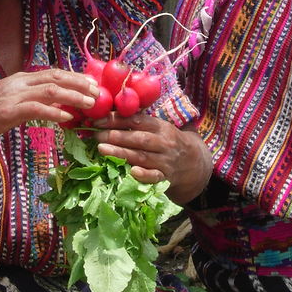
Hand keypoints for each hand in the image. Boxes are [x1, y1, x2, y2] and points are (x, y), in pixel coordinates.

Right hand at [0, 69, 98, 143]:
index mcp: (21, 79)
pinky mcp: (10, 111)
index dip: (75, 77)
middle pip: (56, 77)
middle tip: (97, 92)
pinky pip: (37, 109)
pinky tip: (67, 118)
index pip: (53, 73)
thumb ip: (31, 100)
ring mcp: (15, 95)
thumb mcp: (11, 101)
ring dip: (74, 96)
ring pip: (51, 90)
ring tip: (90, 104)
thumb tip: (54, 105)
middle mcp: (20, 83)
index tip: (91, 83)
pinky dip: (54, 112)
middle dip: (79, 83)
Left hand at [91, 115, 211, 203]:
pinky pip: (155, 177)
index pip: (137, 120)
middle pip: (139, 138)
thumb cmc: (168, 142)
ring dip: (121, 152)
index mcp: (161, 127)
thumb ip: (139, 122)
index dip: (117, 119)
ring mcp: (166, 161)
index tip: (98, 120)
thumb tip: (109, 113)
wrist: (195, 163)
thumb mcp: (159, 128)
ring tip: (101, 148)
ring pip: (142, 156)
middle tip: (96, 135)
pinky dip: (144, 175)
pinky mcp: (166, 178)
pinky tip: (132, 172)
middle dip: (116, 136)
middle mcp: (164, 143)